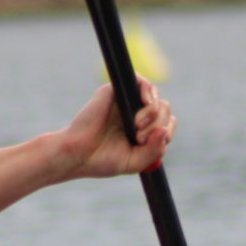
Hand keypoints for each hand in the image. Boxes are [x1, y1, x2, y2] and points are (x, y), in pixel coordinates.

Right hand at [60, 77, 174, 179]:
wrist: (77, 154)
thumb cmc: (102, 160)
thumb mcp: (135, 162)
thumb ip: (154, 150)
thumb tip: (164, 130)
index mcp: (141, 131)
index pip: (167, 123)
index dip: (167, 131)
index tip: (152, 142)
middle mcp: (136, 114)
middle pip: (165, 109)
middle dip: (159, 125)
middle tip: (139, 138)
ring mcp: (126, 101)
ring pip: (157, 97)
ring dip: (154, 114)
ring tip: (137, 127)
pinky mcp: (115, 91)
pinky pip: (143, 82)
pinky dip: (149, 94)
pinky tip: (143, 108)